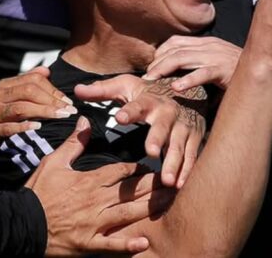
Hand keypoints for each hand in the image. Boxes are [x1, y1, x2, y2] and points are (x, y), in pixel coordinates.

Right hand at [0, 68, 73, 170]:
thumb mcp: (7, 98)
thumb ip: (25, 84)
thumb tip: (46, 70)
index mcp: (3, 86)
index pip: (32, 80)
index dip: (53, 89)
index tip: (68, 101)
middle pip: (28, 91)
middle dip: (52, 100)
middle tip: (69, 110)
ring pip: (21, 107)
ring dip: (44, 111)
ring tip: (61, 117)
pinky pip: (8, 127)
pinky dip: (24, 126)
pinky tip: (38, 126)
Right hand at [27, 116, 167, 255]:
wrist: (22, 221)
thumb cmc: (38, 191)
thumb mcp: (53, 162)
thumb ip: (73, 143)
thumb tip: (84, 120)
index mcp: (88, 181)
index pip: (120, 171)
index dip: (139, 168)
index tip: (153, 166)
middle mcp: (96, 201)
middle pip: (131, 191)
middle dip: (153, 186)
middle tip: (174, 182)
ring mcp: (94, 224)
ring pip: (128, 214)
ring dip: (150, 209)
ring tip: (169, 203)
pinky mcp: (90, 243)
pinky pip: (113, 245)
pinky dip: (129, 245)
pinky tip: (145, 243)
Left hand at [75, 75, 206, 188]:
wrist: (185, 88)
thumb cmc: (147, 91)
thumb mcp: (124, 86)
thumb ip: (101, 90)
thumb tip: (77, 90)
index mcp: (148, 101)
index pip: (137, 106)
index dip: (129, 111)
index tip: (120, 118)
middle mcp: (167, 113)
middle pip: (162, 126)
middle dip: (158, 138)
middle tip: (151, 152)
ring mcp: (183, 126)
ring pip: (179, 145)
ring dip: (174, 162)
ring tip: (167, 180)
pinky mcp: (195, 137)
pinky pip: (192, 156)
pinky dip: (188, 170)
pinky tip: (181, 185)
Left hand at [144, 35, 241, 91]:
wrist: (269, 71)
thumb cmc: (240, 70)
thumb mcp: (217, 60)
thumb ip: (201, 62)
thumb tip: (180, 73)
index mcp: (207, 42)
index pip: (176, 41)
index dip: (161, 52)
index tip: (151, 64)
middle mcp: (209, 46)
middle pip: (175, 50)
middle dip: (157, 62)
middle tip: (146, 75)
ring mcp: (216, 56)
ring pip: (183, 59)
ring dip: (164, 69)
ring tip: (152, 79)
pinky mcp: (225, 70)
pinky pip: (203, 74)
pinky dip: (188, 80)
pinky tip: (176, 87)